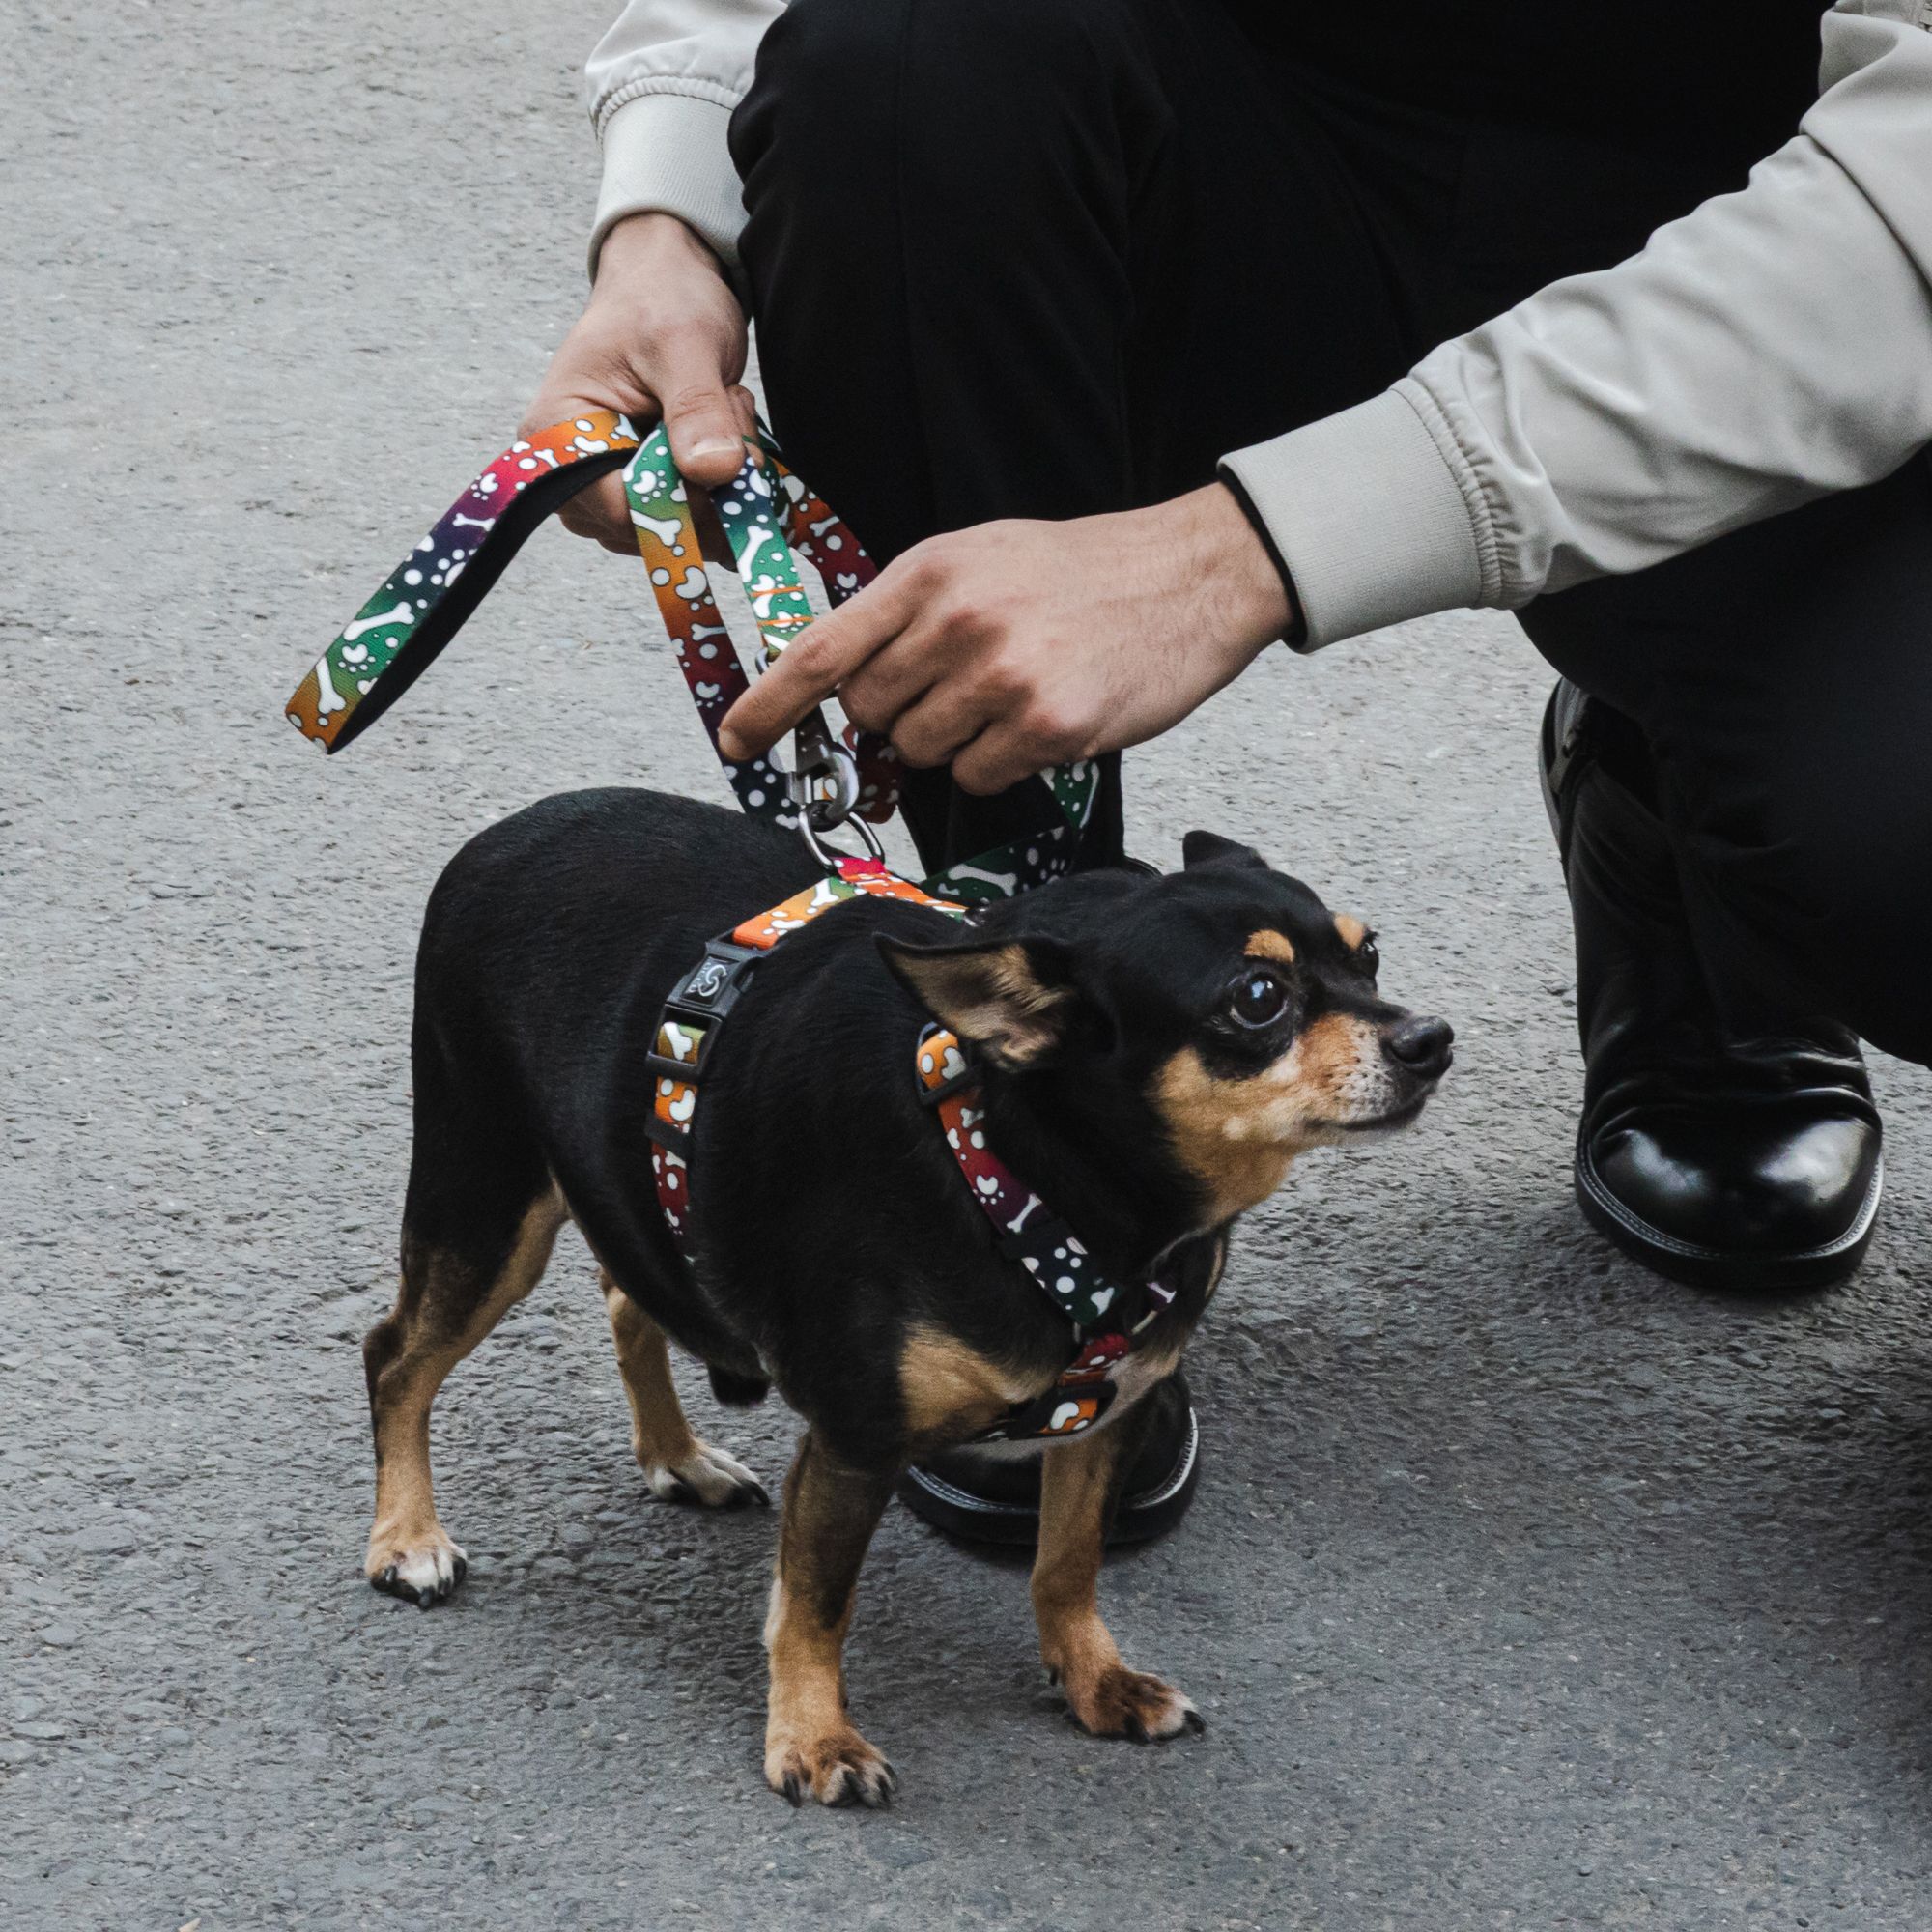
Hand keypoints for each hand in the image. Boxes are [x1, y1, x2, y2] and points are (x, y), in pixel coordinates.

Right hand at [519, 213, 752, 552]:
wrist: (669, 280)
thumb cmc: (661, 298)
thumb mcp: (683, 343)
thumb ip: (696, 408)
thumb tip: (714, 471)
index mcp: (559, 433)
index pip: (616, 508)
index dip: (680, 506)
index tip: (729, 474)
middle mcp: (571, 471)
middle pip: (644, 528)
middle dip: (705, 489)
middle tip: (730, 416)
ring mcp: (607, 485)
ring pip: (674, 526)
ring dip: (719, 485)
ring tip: (724, 410)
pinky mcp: (642, 487)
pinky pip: (690, 516)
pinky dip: (722, 485)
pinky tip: (725, 432)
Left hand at [717, 485, 1294, 792]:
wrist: (1190, 574)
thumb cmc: (1080, 570)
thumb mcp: (981, 558)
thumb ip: (910, 613)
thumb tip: (849, 685)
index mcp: (929, 573)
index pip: (823, 651)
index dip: (769, 705)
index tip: (736, 741)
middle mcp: (956, 623)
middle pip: (872, 714)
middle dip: (901, 715)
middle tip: (958, 685)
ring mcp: (1002, 677)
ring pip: (924, 752)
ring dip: (957, 741)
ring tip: (1012, 693)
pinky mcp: (1047, 726)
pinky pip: (982, 777)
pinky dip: (1003, 763)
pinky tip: (1043, 718)